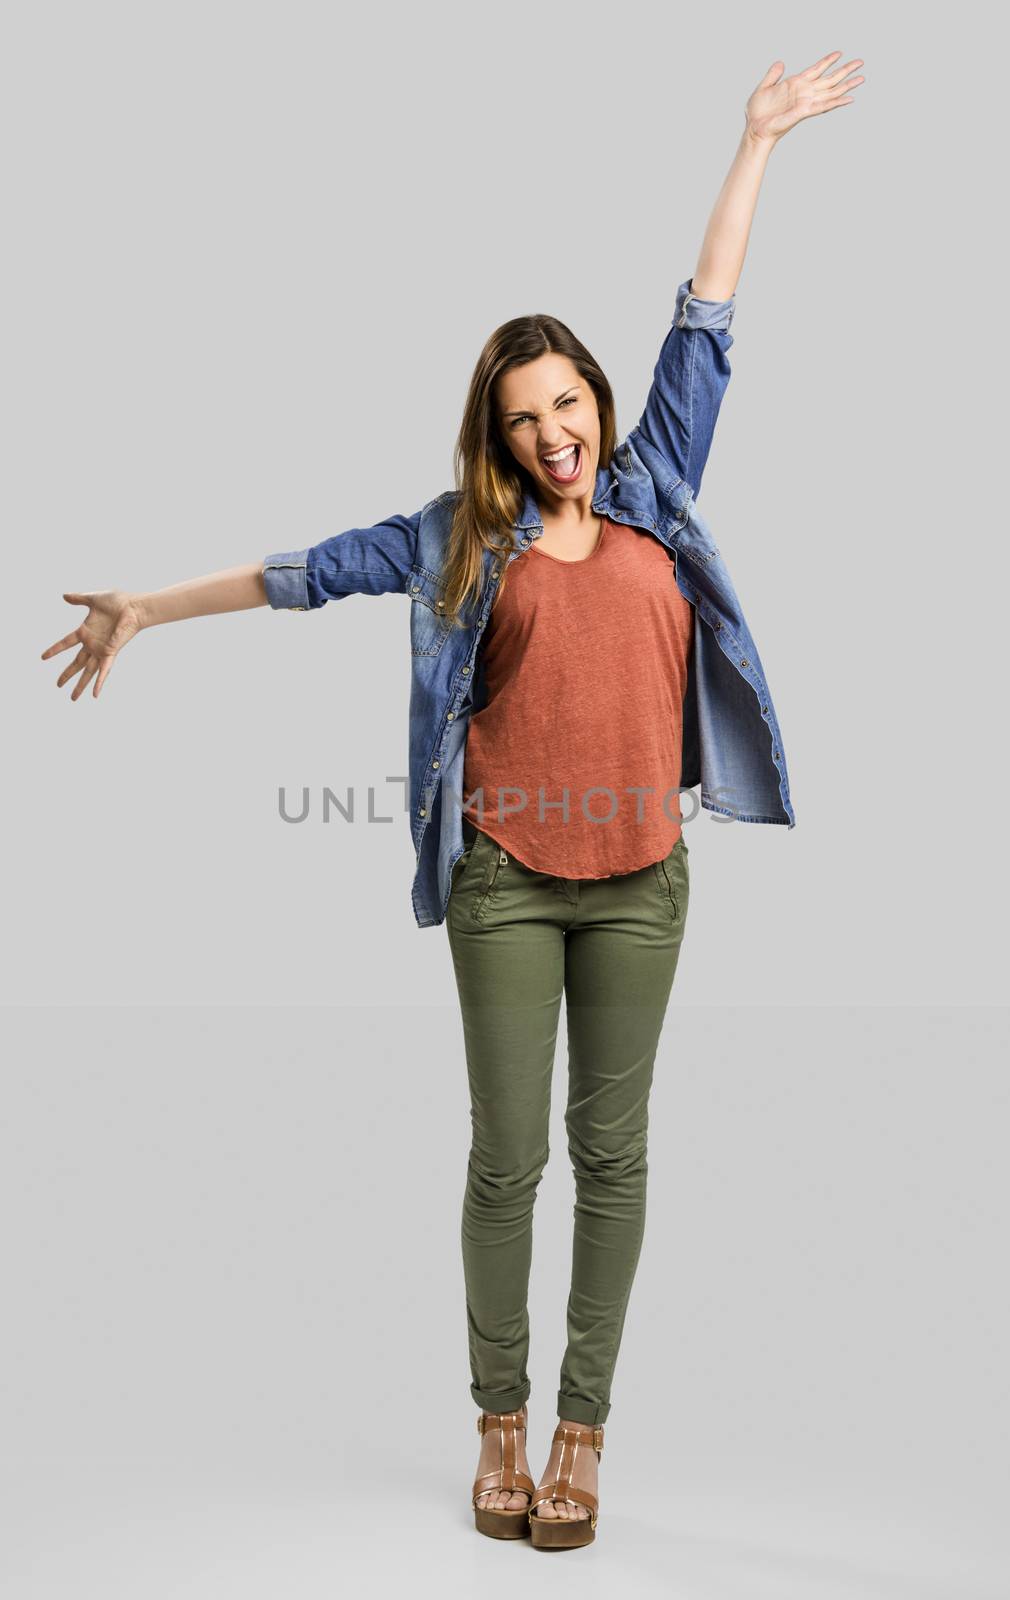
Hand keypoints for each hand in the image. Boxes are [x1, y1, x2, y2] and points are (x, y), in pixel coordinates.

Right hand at [41, 588, 147, 700]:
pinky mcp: (110, 653)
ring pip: (88, 671)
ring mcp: (101, 650)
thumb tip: (64, 596)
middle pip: (76, 663)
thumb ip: (78, 599)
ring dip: (80, 685)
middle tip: (58, 685)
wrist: (134, 607)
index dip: (54, 650)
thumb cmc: (118, 602)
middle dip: (67, 675)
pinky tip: (94, 695)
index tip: (43, 657)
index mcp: (86, 631)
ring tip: (73, 698)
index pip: (65, 643)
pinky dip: (99, 682)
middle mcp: (92, 644)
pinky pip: (104, 670)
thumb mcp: (93, 599)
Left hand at [744, 50, 864, 145]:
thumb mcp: (764, 87)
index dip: (828, 61)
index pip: (816, 69)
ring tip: (861, 78)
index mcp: (796, 84)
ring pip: (832, 91)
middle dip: (845, 71)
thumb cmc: (758, 112)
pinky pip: (824, 106)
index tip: (839, 53)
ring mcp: (806, 102)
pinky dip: (837, 102)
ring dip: (847, 85)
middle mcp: (805, 93)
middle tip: (861, 62)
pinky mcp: (804, 112)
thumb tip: (780, 63)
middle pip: (830, 79)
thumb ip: (773, 75)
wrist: (754, 128)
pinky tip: (849, 98)